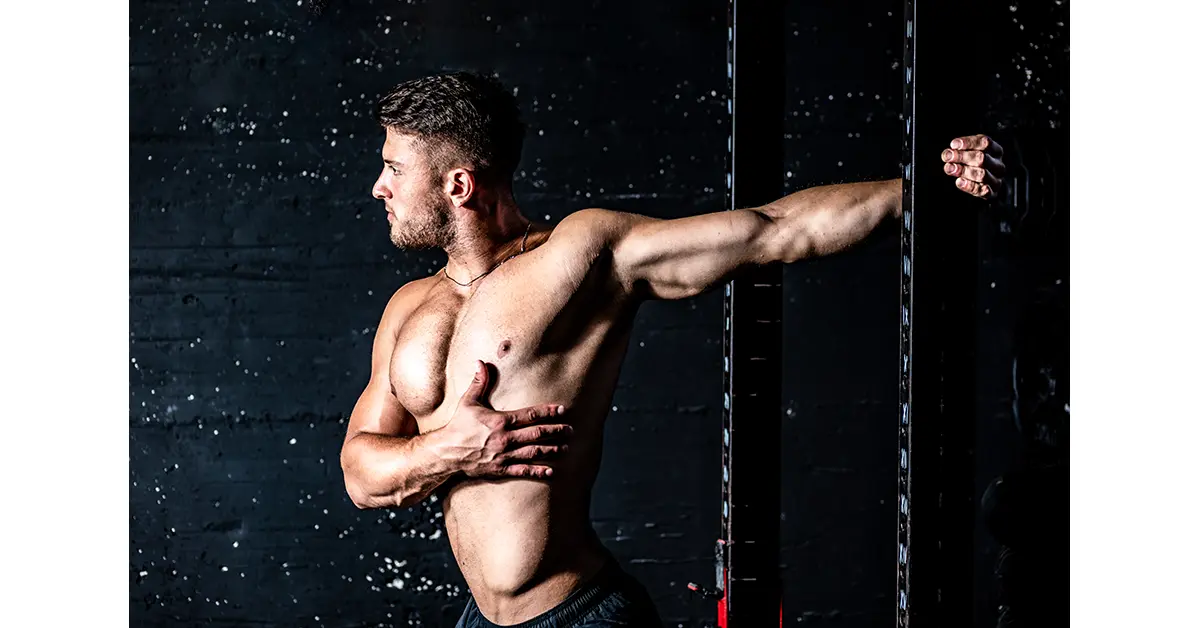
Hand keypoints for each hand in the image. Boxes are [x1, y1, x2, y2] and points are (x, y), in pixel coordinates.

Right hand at [439, 360, 571, 478]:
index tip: (561, 410)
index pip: (530, 415)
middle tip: (570, 430)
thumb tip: (482, 362)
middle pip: (537, 434)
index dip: (547, 412)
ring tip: (566, 447)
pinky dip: (538, 471)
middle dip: (556, 431)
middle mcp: (505, 439)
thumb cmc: (457, 426)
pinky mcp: (500, 469)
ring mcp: (503, 455)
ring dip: (552, 450)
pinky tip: (551, 470)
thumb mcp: (467, 401)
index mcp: (500, 421)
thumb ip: (479, 382)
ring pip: (533, 452)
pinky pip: (522, 471)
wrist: (445, 453)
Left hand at [941, 134, 1005, 198]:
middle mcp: (998, 166)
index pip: (985, 143)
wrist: (986, 185)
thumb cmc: (975, 165)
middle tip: (948, 156)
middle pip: (982, 158)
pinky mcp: (990, 193)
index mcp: (996, 151)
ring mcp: (996, 180)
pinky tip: (959, 181)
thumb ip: (960, 151)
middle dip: (962, 156)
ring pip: (981, 174)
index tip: (953, 144)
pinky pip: (980, 190)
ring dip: (963, 170)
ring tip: (949, 168)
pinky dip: (968, 185)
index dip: (969, 143)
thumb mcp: (971, 153)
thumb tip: (948, 154)